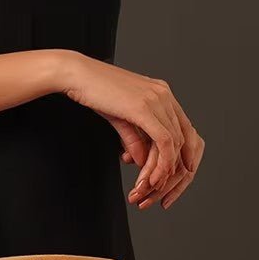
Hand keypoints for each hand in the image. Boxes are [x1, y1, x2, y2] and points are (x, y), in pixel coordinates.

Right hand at [60, 52, 204, 209]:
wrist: (75, 74)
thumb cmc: (93, 90)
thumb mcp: (119, 117)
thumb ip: (134, 138)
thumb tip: (141, 160)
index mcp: (161, 92)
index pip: (181, 126)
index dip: (182, 152)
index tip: (175, 171)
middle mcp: (164, 94)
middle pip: (182, 136)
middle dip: (173, 165)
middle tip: (160, 184)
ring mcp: (157, 99)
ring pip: (173, 142)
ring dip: (164, 168)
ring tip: (152, 185)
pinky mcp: (145, 108)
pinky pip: (163, 141)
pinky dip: (161, 163)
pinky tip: (152, 177)